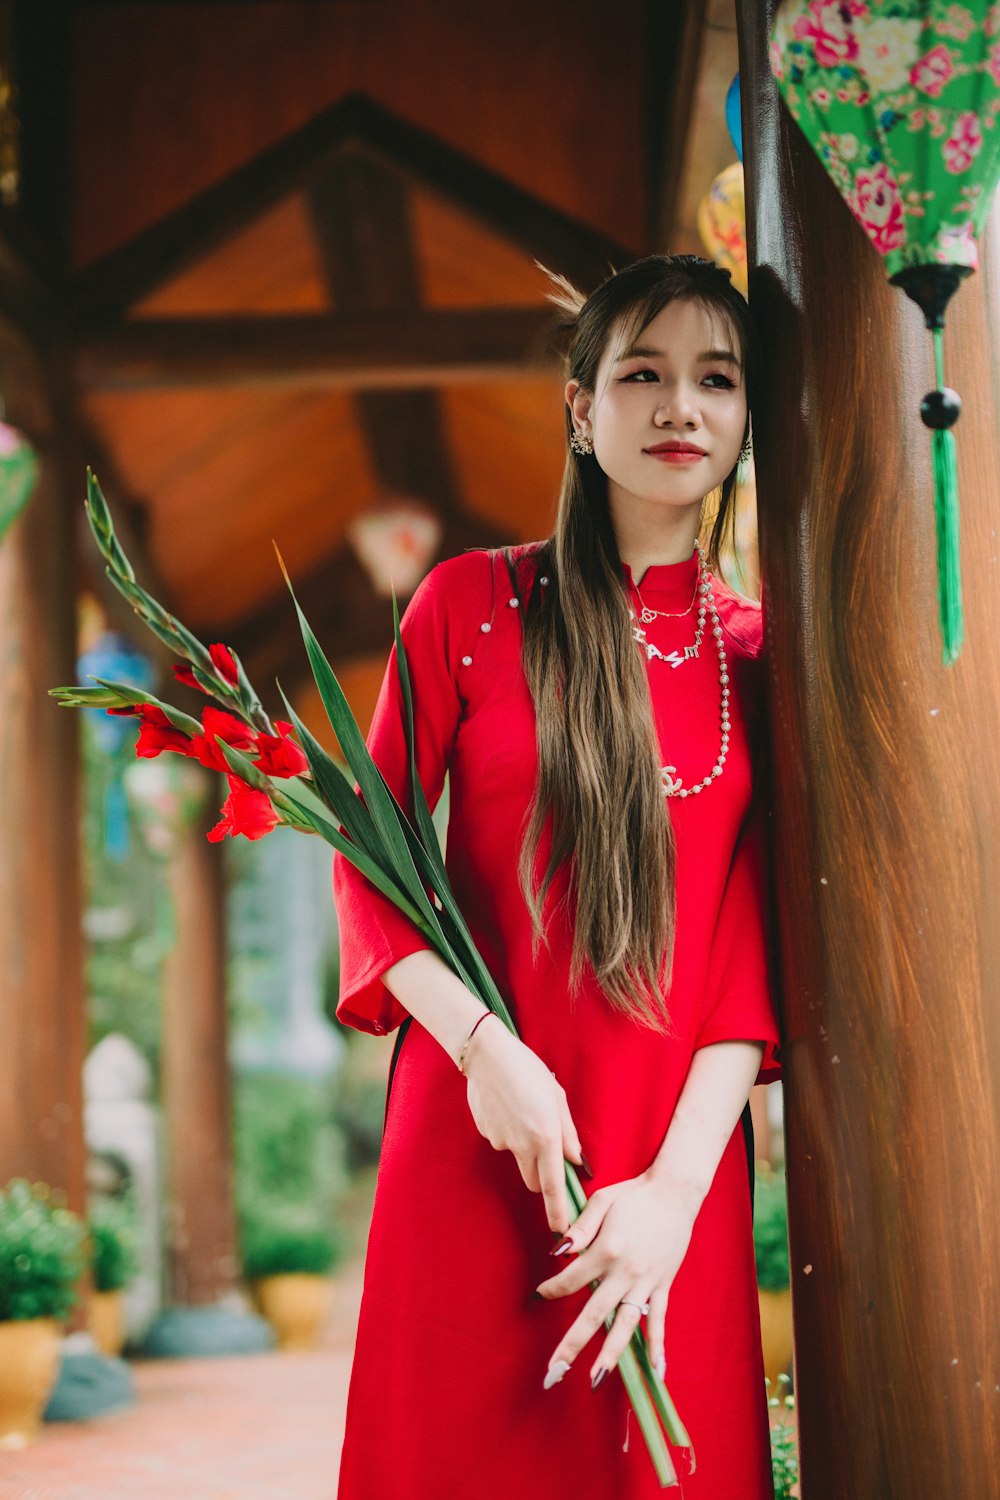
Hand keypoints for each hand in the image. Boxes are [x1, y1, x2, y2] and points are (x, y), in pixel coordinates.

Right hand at [464, 1019, 584, 1233]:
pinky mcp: (486, 1134)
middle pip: (534, 1180)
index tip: (563, 1231)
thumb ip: (568, 1133)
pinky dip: (508, 1131)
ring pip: (518, 1158)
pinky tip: (507, 1106)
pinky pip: (502, 1141)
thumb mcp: (557, 1097)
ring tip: (524, 1112)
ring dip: (524, 1148)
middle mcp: (523, 1145)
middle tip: (546, 1148)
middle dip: (542, 1176)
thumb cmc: (528, 1070)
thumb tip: (577, 1161)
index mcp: (545, 1137)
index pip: (554, 1186)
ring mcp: (501, 1141)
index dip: (558, 1211)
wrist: (487, 1055)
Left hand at [534, 1173, 698, 1388]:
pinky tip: (655, 1370)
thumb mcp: (602, 1202)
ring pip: (625, 1325)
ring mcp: (646, 1282)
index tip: (540, 1293)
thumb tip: (558, 1251)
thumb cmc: (634, 1195)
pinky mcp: (663, 1284)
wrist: (674, 1193)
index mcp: (606, 1250)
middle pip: (593, 1315)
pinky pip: (659, 1319)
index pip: (571, 1280)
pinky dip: (657, 1345)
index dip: (552, 1289)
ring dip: (610, 1355)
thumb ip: (580, 1228)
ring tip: (595, 1380)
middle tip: (553, 1372)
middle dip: (571, 1345)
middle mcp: (625, 1272)